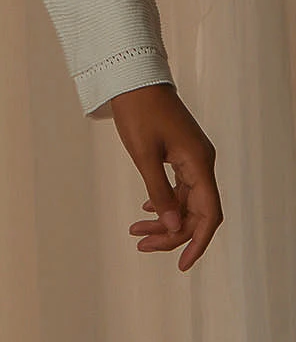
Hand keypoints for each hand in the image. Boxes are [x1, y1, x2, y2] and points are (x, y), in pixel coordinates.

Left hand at [111, 82, 223, 270]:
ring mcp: (192, 156)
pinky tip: (148, 209)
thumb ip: (159, 191)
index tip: (182, 264)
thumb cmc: (138, 111)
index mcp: (199, 163)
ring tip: (136, 230)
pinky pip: (179, 186)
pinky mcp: (181, 151)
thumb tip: (171, 226)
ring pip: (185, 200)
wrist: (133, 77)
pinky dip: (164, 200)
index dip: (198, 242)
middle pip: (195, 211)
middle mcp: (201, 162)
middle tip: (141, 243)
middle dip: (171, 233)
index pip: (209, 214)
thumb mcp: (144, 154)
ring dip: (164, 218)